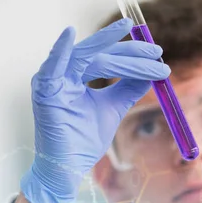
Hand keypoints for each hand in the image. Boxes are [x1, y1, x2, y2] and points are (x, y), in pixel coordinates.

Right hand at [20, 18, 169, 202]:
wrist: (69, 168)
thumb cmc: (84, 140)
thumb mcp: (113, 109)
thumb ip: (128, 89)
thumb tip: (152, 72)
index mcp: (76, 77)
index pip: (107, 57)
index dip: (131, 53)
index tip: (157, 52)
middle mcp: (63, 75)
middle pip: (99, 55)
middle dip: (129, 51)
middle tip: (156, 50)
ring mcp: (52, 82)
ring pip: (85, 58)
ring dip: (111, 48)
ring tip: (132, 35)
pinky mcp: (44, 93)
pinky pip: (51, 67)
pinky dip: (59, 50)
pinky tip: (69, 34)